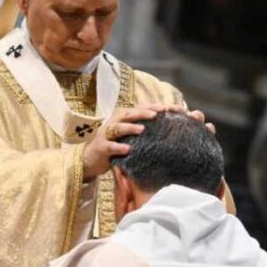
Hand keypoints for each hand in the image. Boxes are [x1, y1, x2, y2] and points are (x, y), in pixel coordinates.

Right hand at [80, 105, 215, 179]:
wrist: (92, 159)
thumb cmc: (118, 144)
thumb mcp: (132, 136)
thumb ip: (148, 130)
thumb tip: (174, 126)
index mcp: (125, 117)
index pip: (142, 108)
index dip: (156, 107)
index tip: (173, 108)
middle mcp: (116, 122)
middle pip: (130, 113)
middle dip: (144, 112)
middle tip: (158, 113)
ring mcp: (107, 134)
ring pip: (119, 127)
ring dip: (130, 127)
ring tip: (142, 129)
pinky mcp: (102, 148)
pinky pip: (110, 146)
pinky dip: (118, 147)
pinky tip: (128, 149)